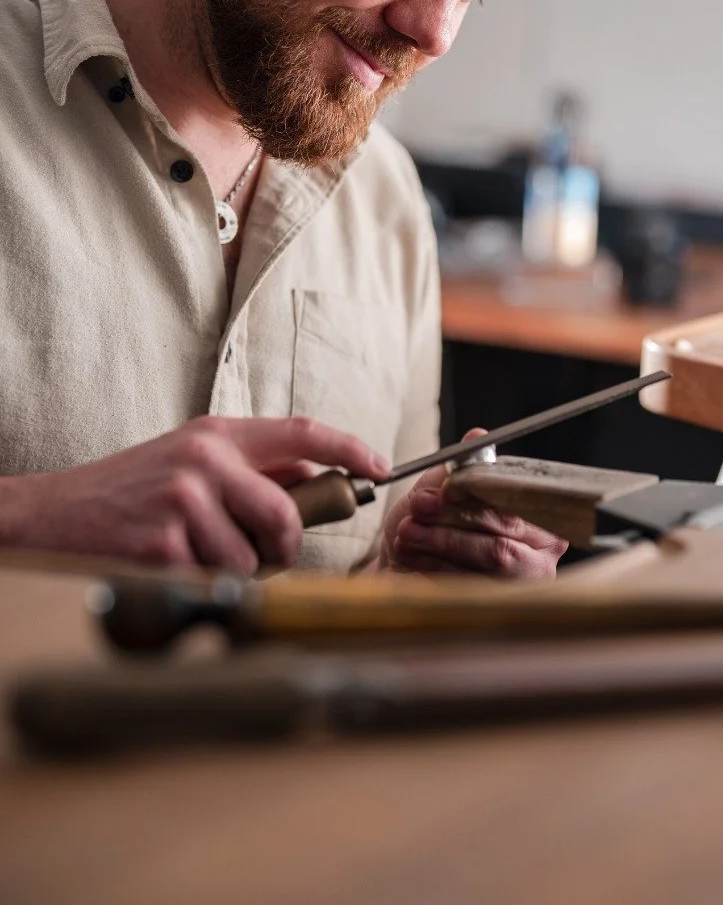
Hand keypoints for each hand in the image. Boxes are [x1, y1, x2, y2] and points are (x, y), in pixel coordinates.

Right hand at [0, 415, 388, 572]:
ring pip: (253, 557)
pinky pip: (217, 579)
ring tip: (197, 555)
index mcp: (218, 435)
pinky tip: (172, 566)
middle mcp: (205, 461)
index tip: (379, 467)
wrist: (50, 515)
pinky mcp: (165, 543)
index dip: (350, 448)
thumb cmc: (129, 491)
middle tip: (269, 554)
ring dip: (236, 571)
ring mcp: (185, 501)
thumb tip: (316, 472)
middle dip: (287, 545)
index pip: (302, 432)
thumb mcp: (191, 459)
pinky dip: (203, 583)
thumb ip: (250, 465)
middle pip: (288, 512)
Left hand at [378, 430, 567, 577]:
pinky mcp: (495, 610)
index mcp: (541, 522)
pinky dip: (434, 569)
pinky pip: (469, 587)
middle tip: (420, 509)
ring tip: (408, 533)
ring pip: (486, 560)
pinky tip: (411, 558)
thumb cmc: (430, 531)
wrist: (401, 574)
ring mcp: (520, 589)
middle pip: (503, 536)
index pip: (518, 505)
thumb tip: (477, 436)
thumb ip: (462, 467)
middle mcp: (540, 558)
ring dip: (440, 543)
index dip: (482, 497)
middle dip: (454, 520)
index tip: (448, 490)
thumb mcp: (442, 492)